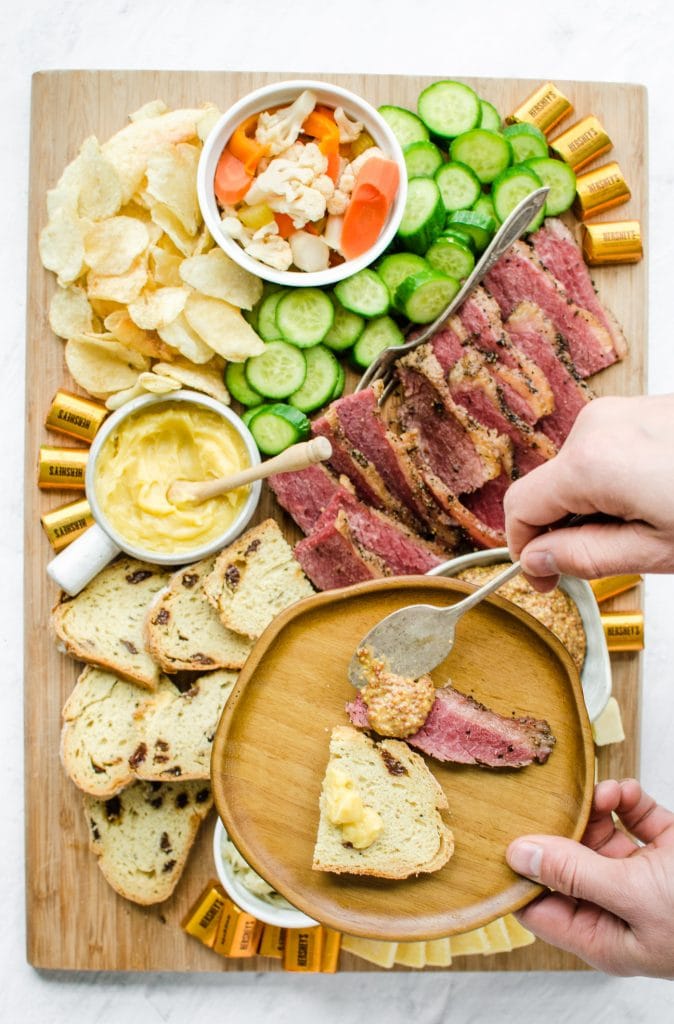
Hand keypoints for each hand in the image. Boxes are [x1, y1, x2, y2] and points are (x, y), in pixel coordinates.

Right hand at [504, 395, 673, 589]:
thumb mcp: (656, 551)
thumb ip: (585, 557)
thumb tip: (539, 561)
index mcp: (590, 462)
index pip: (519, 507)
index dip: (524, 550)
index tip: (545, 578)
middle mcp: (596, 426)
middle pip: (550, 488)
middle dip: (568, 527)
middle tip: (616, 558)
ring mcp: (620, 412)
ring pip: (578, 471)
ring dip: (596, 506)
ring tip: (651, 526)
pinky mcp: (641, 410)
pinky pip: (605, 453)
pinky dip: (617, 483)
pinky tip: (659, 500)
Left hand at [506, 779, 673, 976]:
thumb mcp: (634, 894)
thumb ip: (574, 872)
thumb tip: (518, 855)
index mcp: (604, 938)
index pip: (538, 907)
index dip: (519, 872)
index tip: (505, 832)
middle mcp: (619, 908)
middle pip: (565, 864)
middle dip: (560, 830)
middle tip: (556, 803)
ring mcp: (644, 878)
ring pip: (598, 836)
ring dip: (594, 810)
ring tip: (603, 797)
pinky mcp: (668, 848)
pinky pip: (633, 819)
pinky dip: (626, 801)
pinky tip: (626, 793)